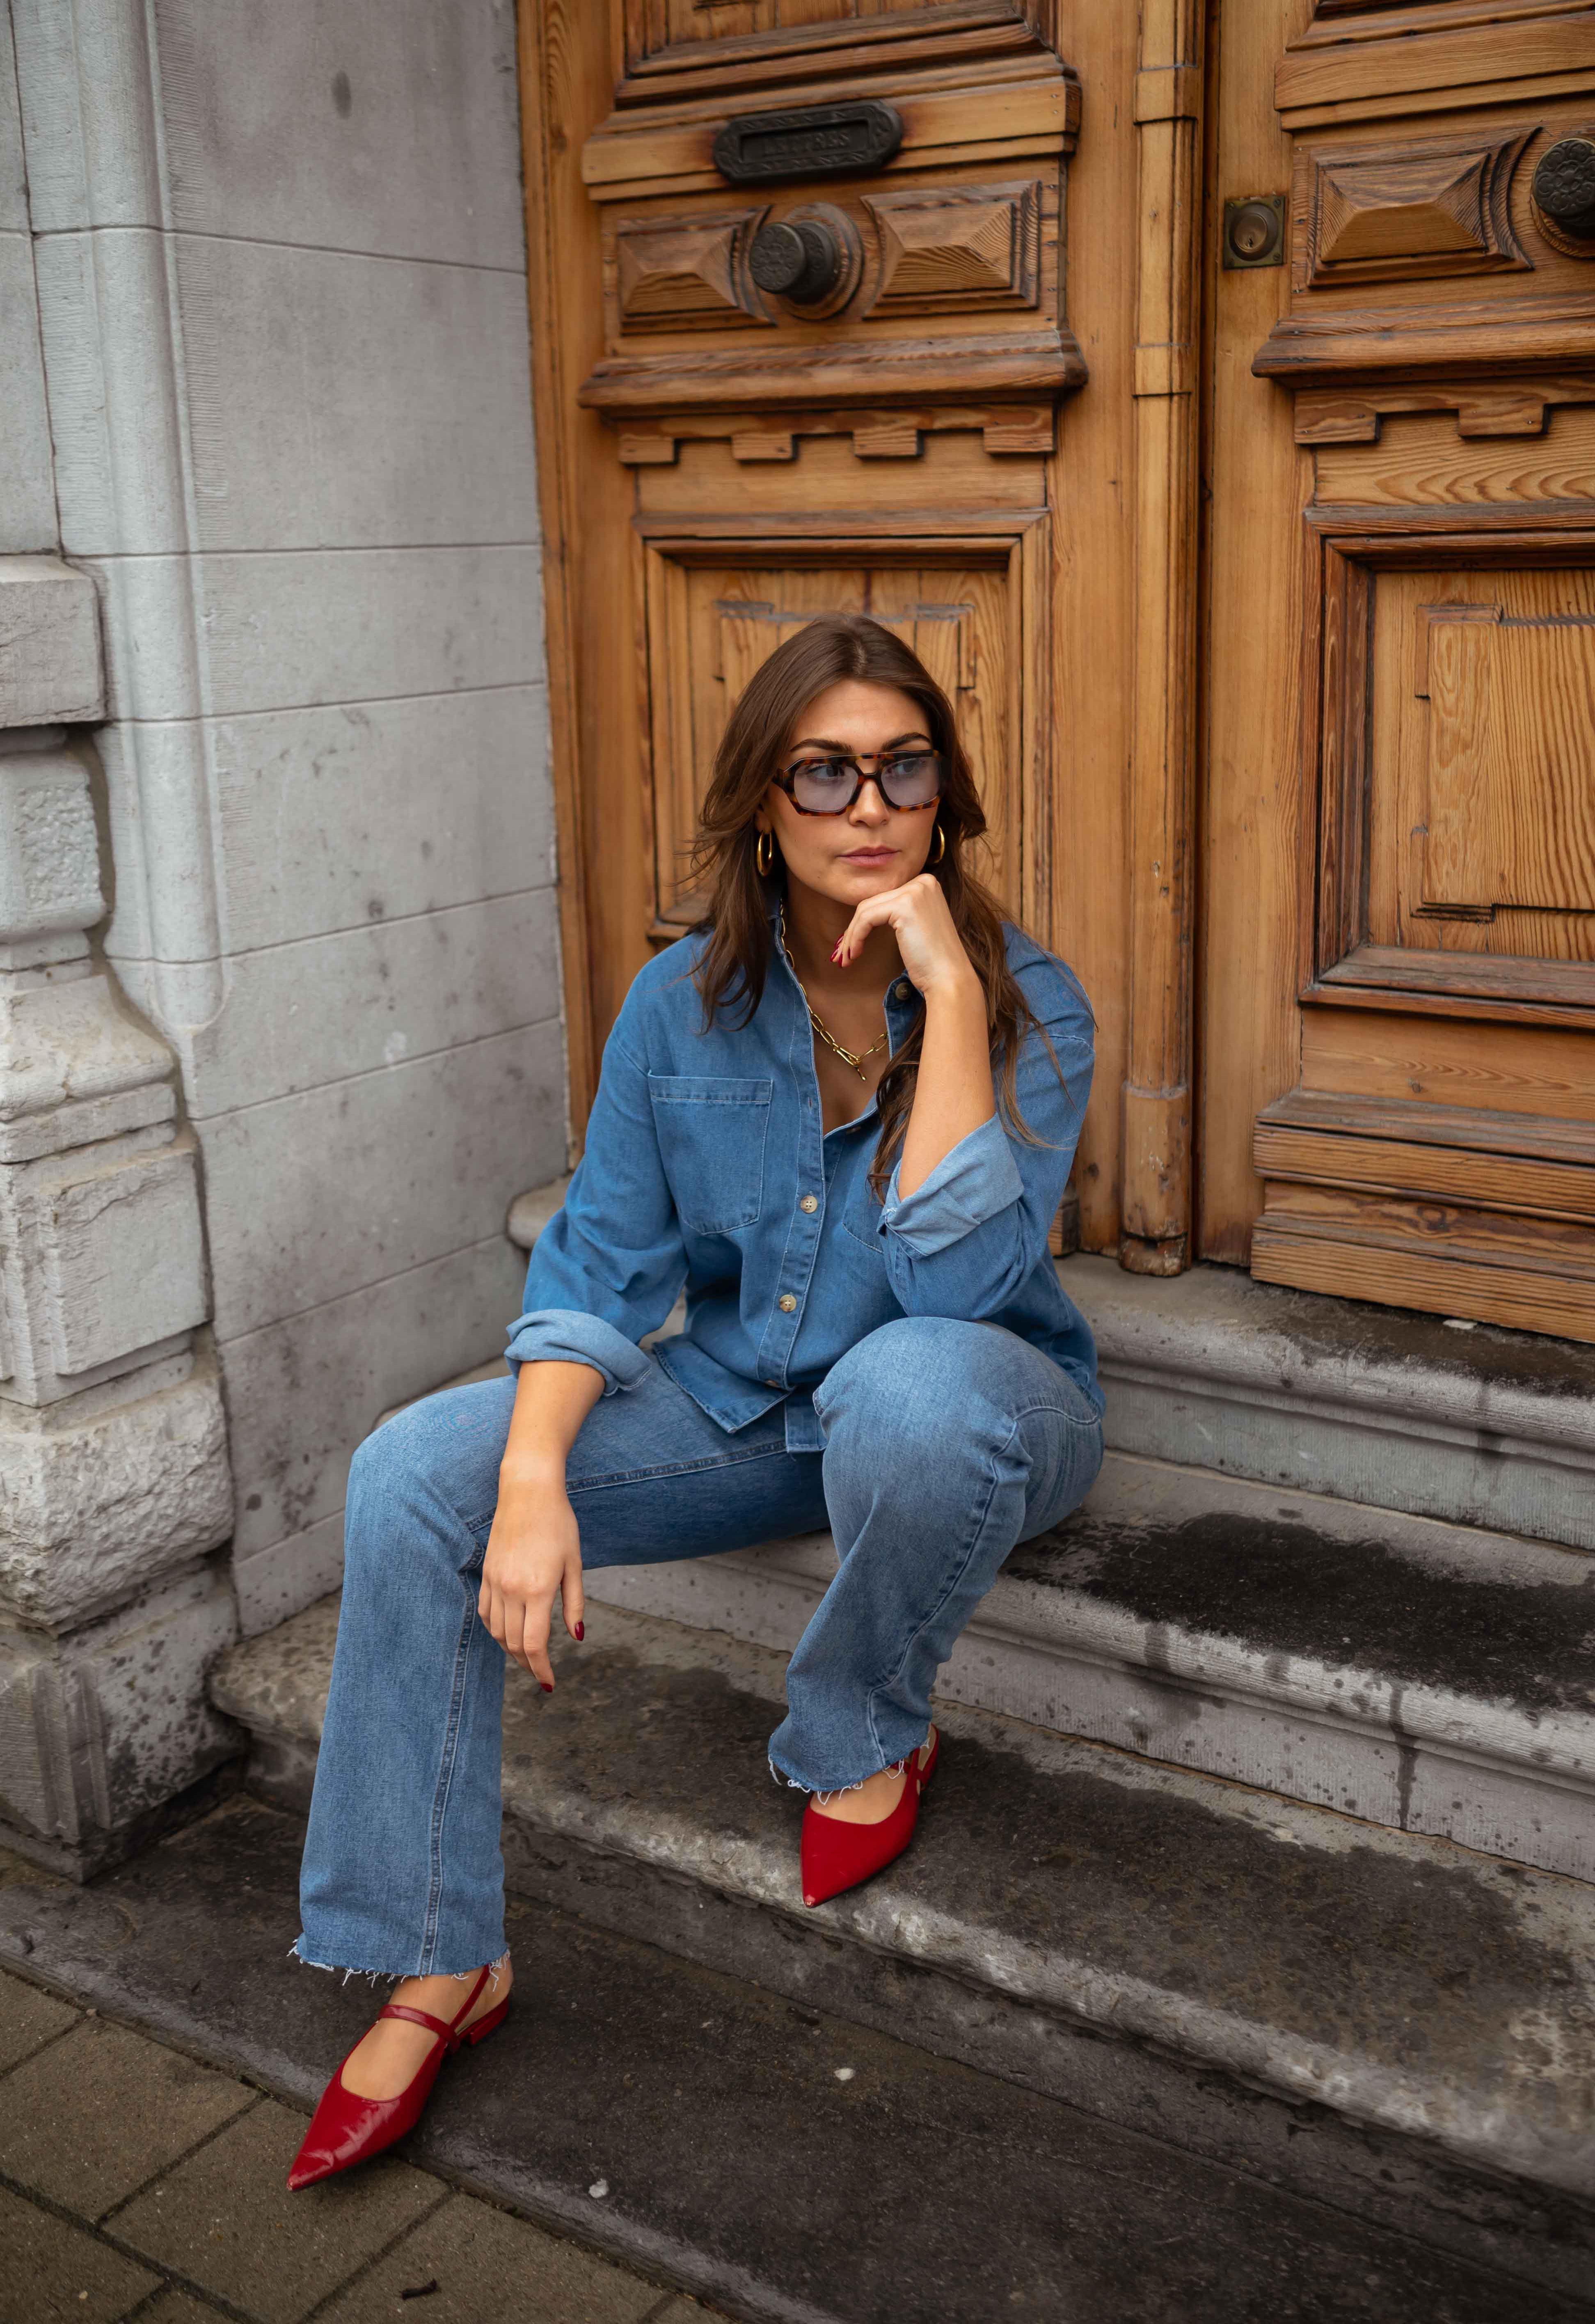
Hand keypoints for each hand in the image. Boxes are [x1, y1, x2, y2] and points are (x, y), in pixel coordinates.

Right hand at [478, 1473, 584, 1688]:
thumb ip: (574, 1604)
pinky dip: (496, 1630)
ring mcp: (496, 1582)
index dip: (541, 1670)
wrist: (528, 1492)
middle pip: (514, 1644)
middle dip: (528, 1664)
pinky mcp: (487, 1574)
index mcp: (537, 1590)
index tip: (549, 1683)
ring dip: (511, 1650)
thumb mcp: (574, 1564)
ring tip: (527, 1655)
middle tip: (541, 1672)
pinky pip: (487, 1613)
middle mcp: (512, 1590)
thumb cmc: (558, 1524)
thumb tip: (576, 1638)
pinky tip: (508, 1632)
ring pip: (497, 1632)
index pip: (534, 1645)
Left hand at [831, 871, 979, 1002]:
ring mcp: (915, 891)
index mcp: (926, 883)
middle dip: (853, 929)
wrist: (948, 978)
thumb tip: (861, 915)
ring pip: (866, 909)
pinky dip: (855, 937)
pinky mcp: (905, 905)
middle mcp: (923, 881)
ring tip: (846, 958)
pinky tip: (855, 954)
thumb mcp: (914, 928)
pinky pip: (866, 918)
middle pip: (873, 902)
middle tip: (843, 954)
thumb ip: (896, 913)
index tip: (851, 944)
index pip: (884, 898)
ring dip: (851, 936)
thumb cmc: (932, 961)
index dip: (862, 922)